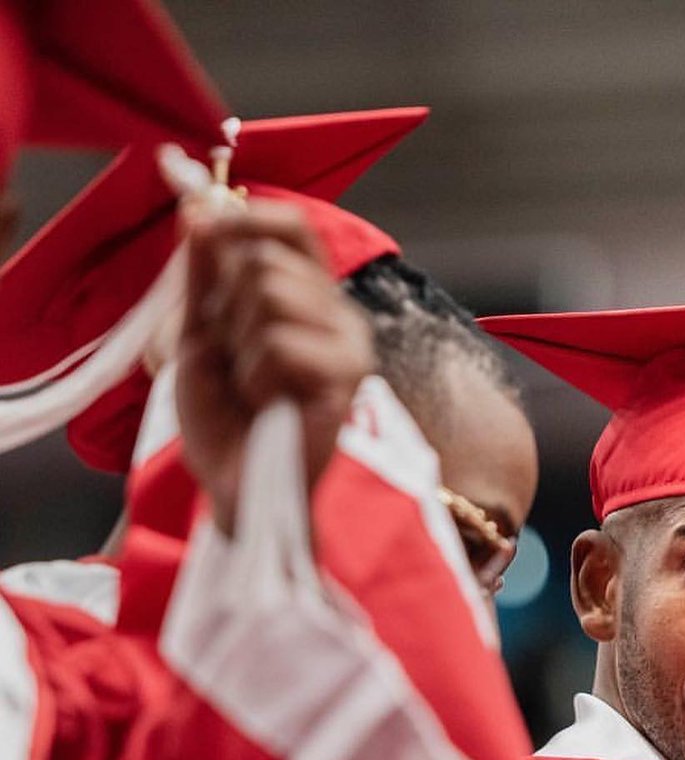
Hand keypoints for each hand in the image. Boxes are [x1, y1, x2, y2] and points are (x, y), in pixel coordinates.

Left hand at [174, 199, 373, 535]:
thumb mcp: (201, 334)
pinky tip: (269, 405)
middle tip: (235, 361)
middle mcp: (339, 316)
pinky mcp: (348, 377)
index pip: (293, 228)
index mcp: (310, 300)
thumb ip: (204, 275)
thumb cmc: (226, 422)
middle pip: (263, 259)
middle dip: (225, 308)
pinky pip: (280, 340)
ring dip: (239, 343)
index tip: (200, 229)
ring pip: (269, 291)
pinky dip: (254, 374)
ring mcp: (349, 345)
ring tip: (252, 385)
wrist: (238, 489)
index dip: (245, 218)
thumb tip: (199, 209)